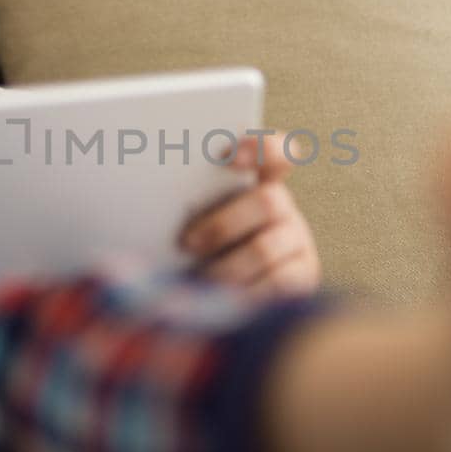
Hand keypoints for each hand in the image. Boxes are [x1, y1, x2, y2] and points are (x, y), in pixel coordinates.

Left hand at [178, 132, 322, 296]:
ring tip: (197, 283)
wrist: (219, 299)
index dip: (261, 149)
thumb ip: (184, 202)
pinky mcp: (302, 278)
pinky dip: (244, 295)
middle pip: (268, 201)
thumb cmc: (192, 250)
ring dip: (225, 268)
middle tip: (186, 243)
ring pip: (265, 248)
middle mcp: (281, 208)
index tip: (230, 158)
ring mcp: (296, 241)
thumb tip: (148, 191)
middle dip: (223, 224)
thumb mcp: (188, 219)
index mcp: (255, 181)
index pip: (274, 152)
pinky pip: (277, 284)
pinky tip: (223, 302)